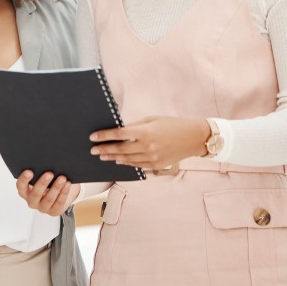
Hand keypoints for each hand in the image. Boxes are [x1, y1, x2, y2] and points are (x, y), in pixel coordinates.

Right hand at [16, 171, 80, 215]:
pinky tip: (67, 184)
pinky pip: (59, 203)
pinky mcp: (53, 212)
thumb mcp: (41, 175)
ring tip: (62, 178)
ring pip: (49, 199)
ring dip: (56, 187)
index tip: (29, 171)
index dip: (24, 179)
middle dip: (43, 183)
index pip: (21, 186)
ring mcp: (42, 208)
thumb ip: (39, 169)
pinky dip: (64, 193)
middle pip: (35, 194)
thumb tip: (45, 158)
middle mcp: (31, 201)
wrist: (59, 191)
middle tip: (49, 173)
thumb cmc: (47, 180)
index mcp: (24, 191)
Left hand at [89, 116, 210, 169]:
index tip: (93, 137)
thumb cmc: (172, 124)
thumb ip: (135, 126)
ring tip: (103, 156)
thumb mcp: (152, 120)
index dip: (104, 136)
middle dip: (104, 149)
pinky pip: (137, 165)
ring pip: (127, 160)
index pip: (119, 134)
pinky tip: (118, 160)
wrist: (194, 138)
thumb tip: (119, 131)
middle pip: (120, 149)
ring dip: (113, 158)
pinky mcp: (157, 165)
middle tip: (93, 150)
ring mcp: (153, 158)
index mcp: (146, 132)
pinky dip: (126, 163)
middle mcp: (148, 147)